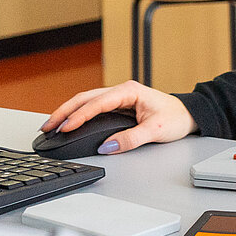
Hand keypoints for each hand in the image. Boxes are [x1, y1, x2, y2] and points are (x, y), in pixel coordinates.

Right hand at [40, 80, 196, 153]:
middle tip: (47, 126)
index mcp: (130, 91)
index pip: (97, 102)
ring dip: (68, 112)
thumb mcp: (156, 130)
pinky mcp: (118, 104)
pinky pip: (93, 107)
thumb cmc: (176, 118)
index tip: (65, 127)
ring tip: (52, 125)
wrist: (188, 115)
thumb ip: (131, 139)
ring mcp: (119, 97)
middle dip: (64, 111)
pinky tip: (68, 123)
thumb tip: (107, 146)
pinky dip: (78, 113)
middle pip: (85, 98)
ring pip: (86, 101)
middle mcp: (122, 90)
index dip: (79, 115)